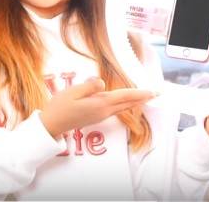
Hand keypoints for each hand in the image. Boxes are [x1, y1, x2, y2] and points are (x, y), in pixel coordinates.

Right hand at [39, 76, 155, 138]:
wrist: (51, 125)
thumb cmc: (59, 107)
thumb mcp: (72, 92)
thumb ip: (89, 86)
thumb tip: (101, 82)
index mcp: (100, 103)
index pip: (124, 96)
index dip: (139, 93)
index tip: (153, 91)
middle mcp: (104, 111)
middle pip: (127, 103)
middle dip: (142, 98)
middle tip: (157, 94)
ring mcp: (100, 116)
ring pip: (122, 107)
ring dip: (134, 101)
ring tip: (145, 97)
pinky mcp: (95, 117)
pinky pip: (115, 109)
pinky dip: (125, 104)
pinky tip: (126, 102)